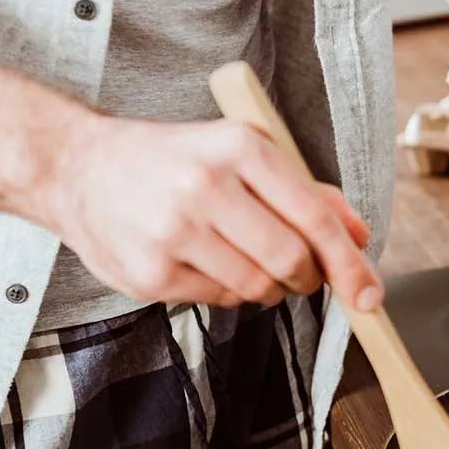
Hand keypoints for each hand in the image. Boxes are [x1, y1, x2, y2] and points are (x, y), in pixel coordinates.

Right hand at [45, 115, 382, 309]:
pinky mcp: (149, 273)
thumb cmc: (177, 161)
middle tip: (299, 273)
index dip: (349, 264)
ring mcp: (173, 232)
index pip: (314, 219)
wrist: (79, 167)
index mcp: (240, 148)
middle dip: (307, 278)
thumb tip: (359, 235)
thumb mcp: (244, 154)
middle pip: (291, 262)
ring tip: (241, 256)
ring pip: (258, 288)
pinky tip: (204, 260)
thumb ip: (307, 193)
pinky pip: (220, 300)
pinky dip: (227, 290)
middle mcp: (206, 187)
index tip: (369, 294)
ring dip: (267, 286)